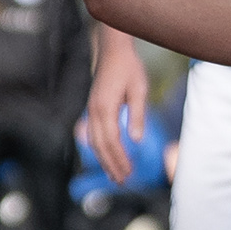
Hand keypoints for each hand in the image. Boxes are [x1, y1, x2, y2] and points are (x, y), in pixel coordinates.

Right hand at [83, 33, 151, 185]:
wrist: (112, 48)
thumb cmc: (128, 66)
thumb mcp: (139, 89)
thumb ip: (137, 115)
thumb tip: (136, 140)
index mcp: (105, 107)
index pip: (112, 141)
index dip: (120, 159)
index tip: (129, 173)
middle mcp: (94, 111)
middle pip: (100, 146)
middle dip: (111, 165)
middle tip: (122, 182)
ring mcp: (91, 109)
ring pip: (94, 142)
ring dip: (104, 160)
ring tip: (114, 175)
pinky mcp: (93, 107)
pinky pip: (93, 133)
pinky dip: (100, 148)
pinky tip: (107, 155)